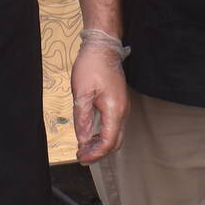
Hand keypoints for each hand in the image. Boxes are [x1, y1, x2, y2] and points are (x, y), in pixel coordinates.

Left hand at [70, 37, 128, 163]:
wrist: (103, 47)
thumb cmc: (92, 66)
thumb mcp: (81, 93)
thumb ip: (83, 120)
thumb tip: (83, 140)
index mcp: (115, 109)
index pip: (108, 142)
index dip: (94, 154)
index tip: (81, 158)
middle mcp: (123, 111)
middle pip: (115, 143)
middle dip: (99, 153)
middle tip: (81, 156)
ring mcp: (123, 107)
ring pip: (116, 135)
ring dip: (101, 144)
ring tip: (84, 147)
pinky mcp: (120, 103)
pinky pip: (115, 126)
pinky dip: (104, 135)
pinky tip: (92, 134)